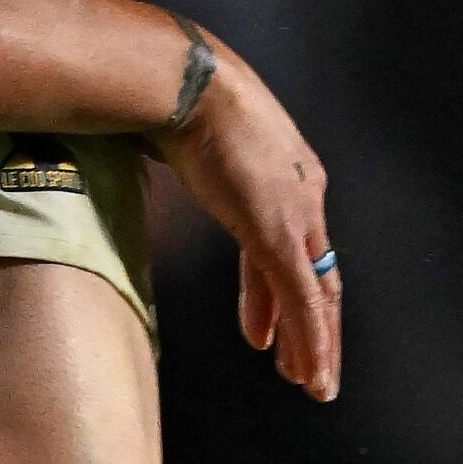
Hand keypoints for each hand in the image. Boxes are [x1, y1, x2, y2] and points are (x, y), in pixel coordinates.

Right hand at [149, 40, 339, 402]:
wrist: (184, 81)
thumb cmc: (177, 95)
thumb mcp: (188, 134)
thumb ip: (182, 152)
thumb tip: (143, 146)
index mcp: (290, 177)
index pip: (296, 249)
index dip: (287, 294)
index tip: (272, 329)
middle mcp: (305, 199)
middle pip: (318, 277)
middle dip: (315, 327)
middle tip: (311, 370)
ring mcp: (295, 216)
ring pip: (317, 295)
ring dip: (316, 343)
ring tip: (312, 382)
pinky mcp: (277, 231)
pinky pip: (300, 296)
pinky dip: (306, 336)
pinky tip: (303, 368)